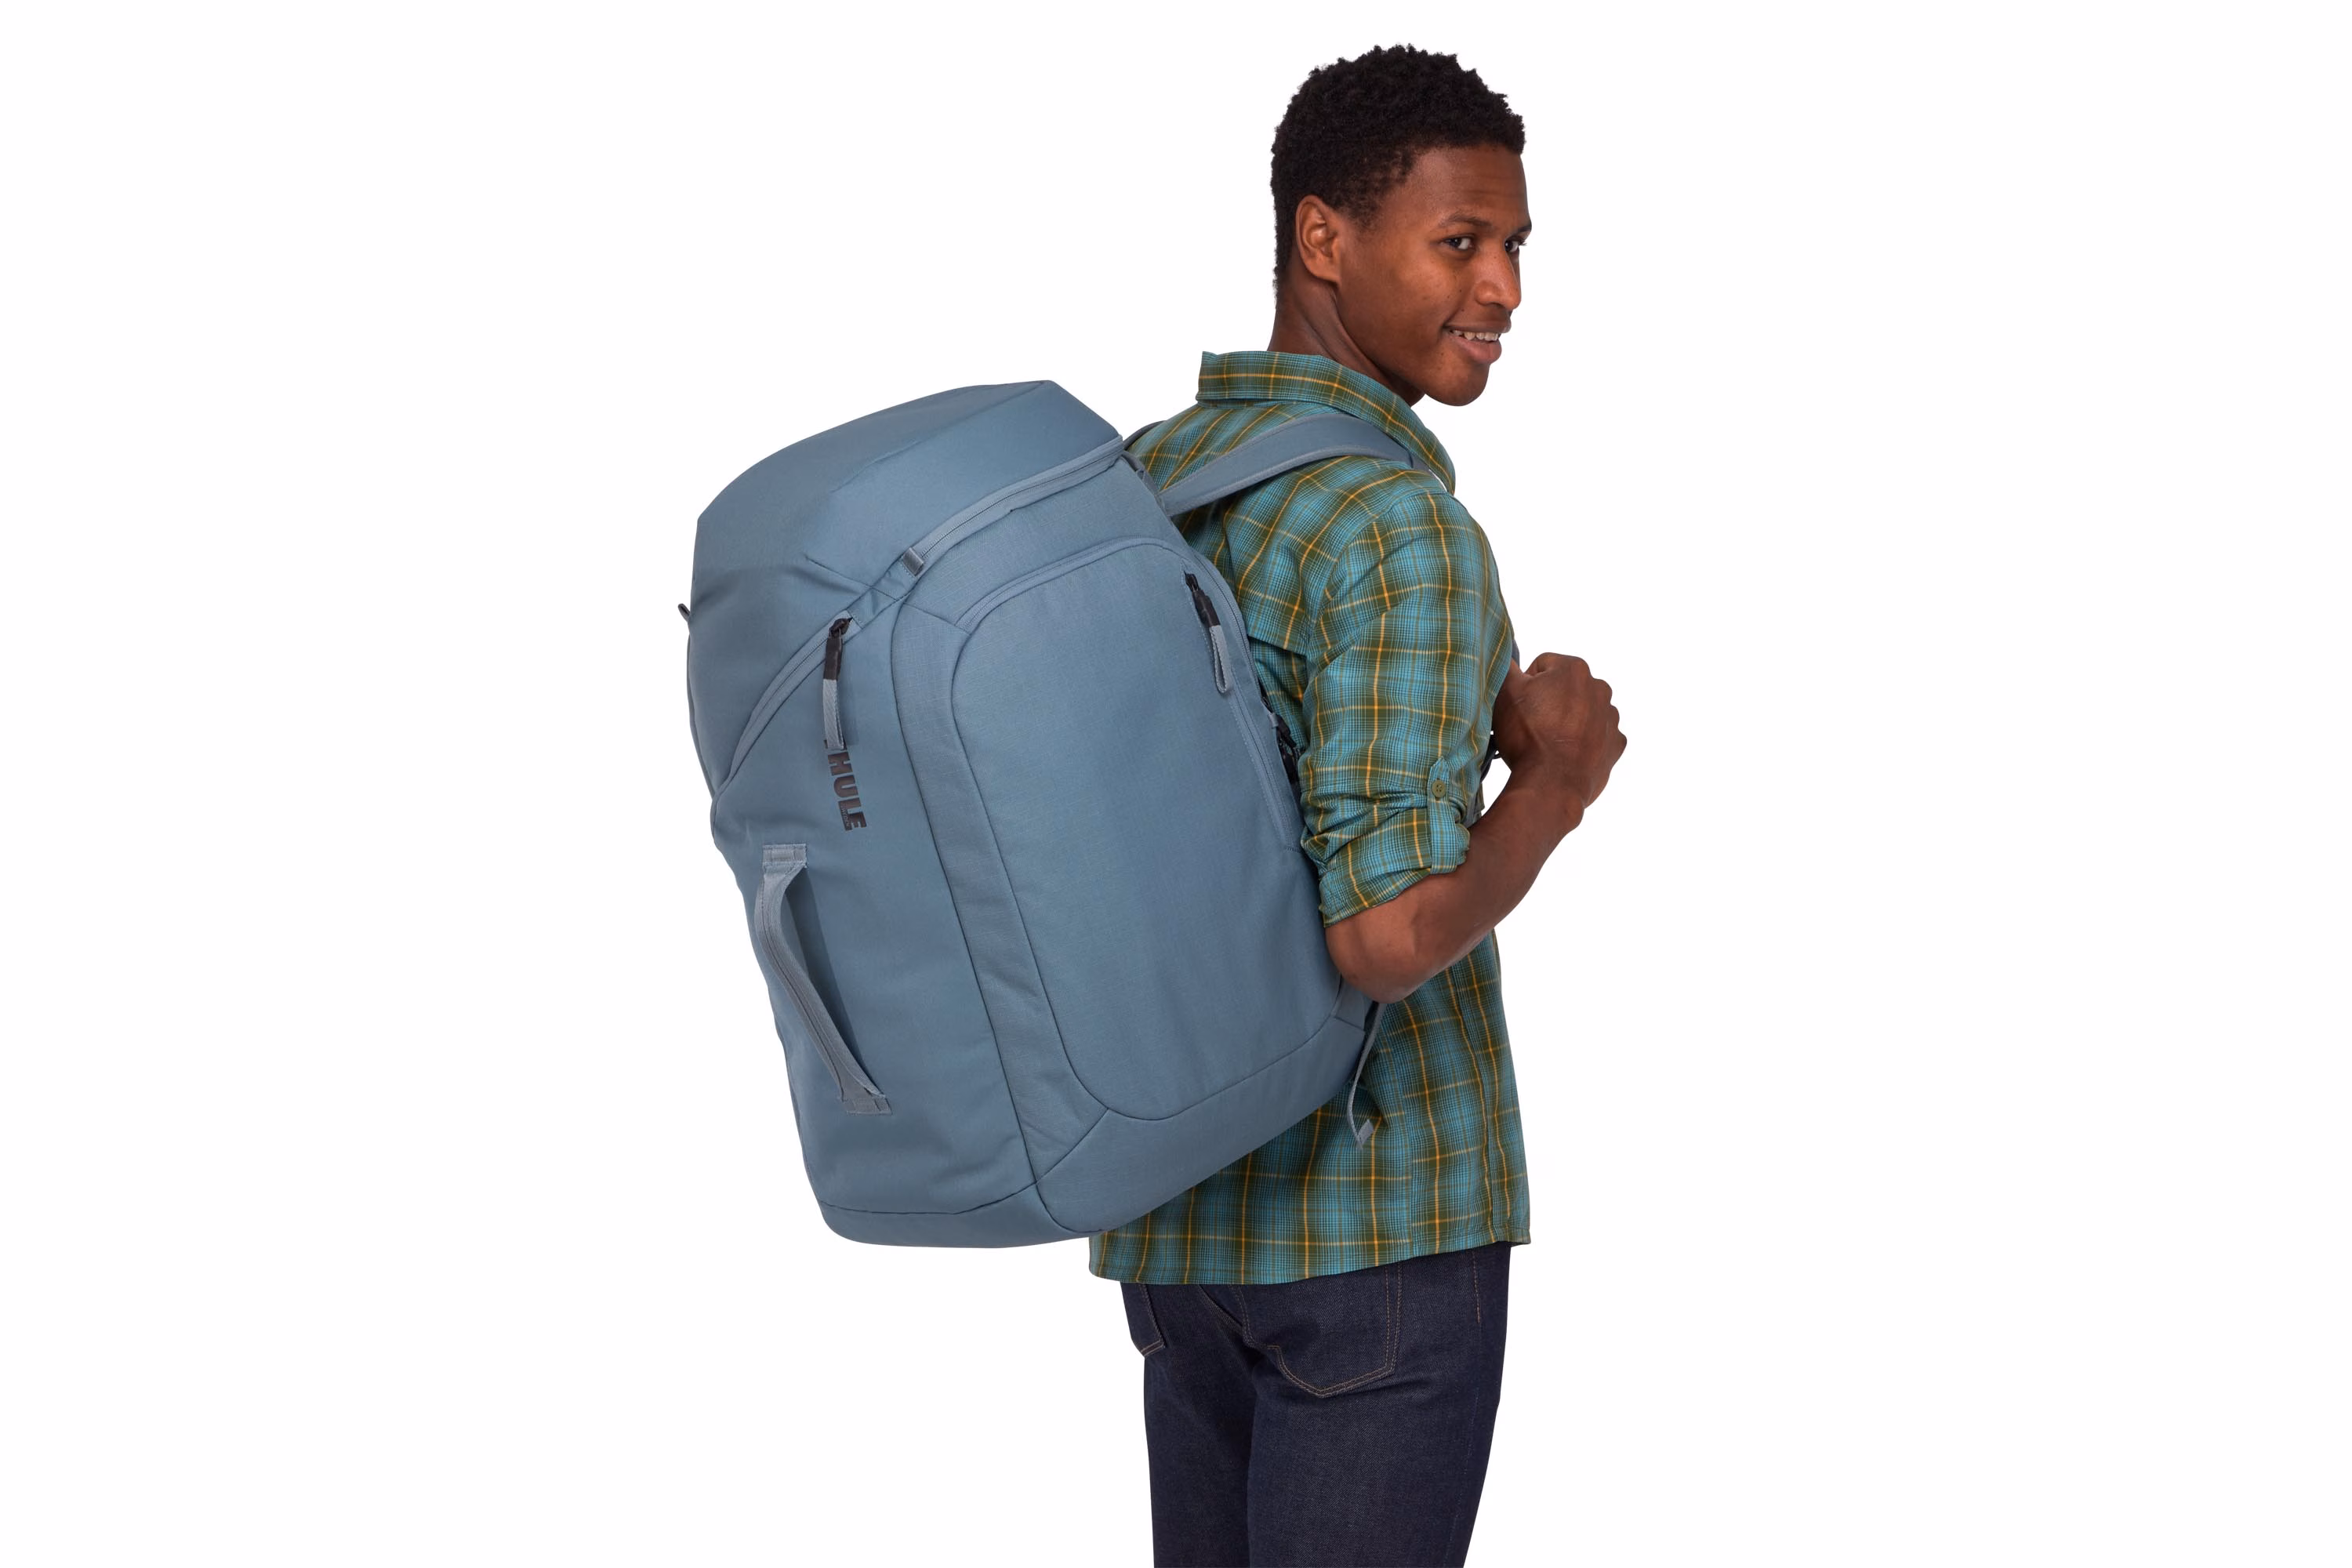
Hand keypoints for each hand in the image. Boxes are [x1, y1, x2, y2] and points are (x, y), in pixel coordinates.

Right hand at [1491, 653, 1625, 826]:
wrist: (1551, 784)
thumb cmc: (1528, 735)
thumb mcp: (1505, 691)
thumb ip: (1506, 665)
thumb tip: (1508, 656)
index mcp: (1574, 669)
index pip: (1542, 666)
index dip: (1525, 685)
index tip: (1519, 707)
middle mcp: (1599, 688)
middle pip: (1565, 689)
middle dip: (1550, 702)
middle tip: (1532, 725)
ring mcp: (1611, 718)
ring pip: (1582, 712)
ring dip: (1567, 722)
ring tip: (1548, 742)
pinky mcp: (1615, 745)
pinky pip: (1597, 737)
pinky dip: (1583, 743)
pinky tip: (1566, 754)